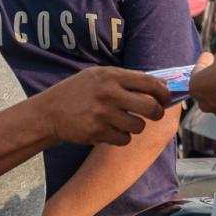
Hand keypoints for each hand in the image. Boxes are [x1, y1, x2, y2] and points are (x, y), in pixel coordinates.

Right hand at [39, 66, 169, 146]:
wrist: (50, 112)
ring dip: (136, 127)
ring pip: (139, 126)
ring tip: (125, 122)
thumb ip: (126, 79)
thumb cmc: (78, 92)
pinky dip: (122, 137)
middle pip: (151, 107)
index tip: (165, 99)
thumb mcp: (99, 76)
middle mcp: (109, 93)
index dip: (164, 93)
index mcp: (111, 76)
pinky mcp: (98, 132)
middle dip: (157, 113)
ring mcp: (103, 114)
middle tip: (154, 114)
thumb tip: (159, 85)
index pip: (150, 83)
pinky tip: (111, 131)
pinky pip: (124, 139)